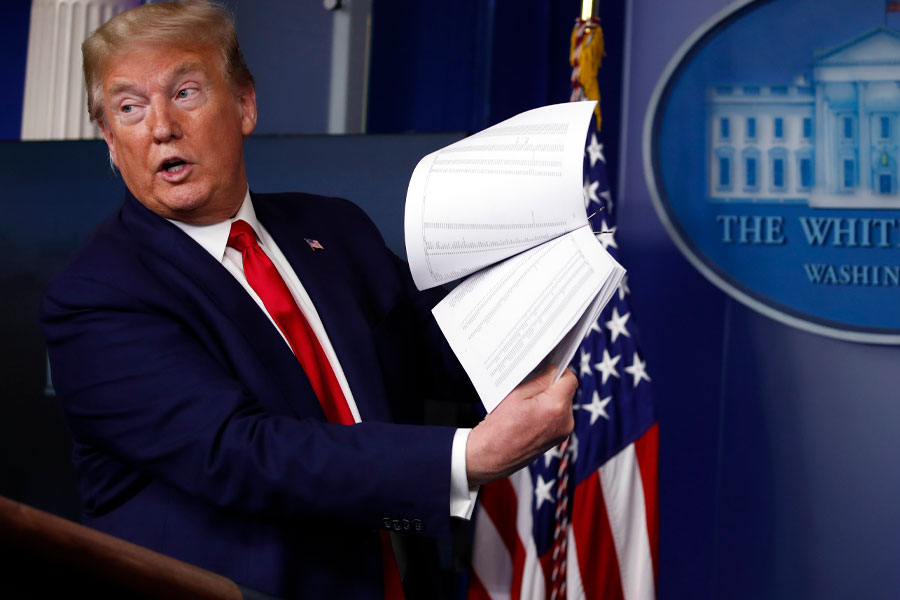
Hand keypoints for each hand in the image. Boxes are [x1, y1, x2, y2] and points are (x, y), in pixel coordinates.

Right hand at [465, 365, 576, 486]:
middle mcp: (565, 422)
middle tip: (529, 387)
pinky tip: (528, 415)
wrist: (491, 456)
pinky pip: (557, 417)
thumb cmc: (500, 427)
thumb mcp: (516, 394)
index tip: (546, 368)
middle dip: (550, 386)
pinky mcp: (557, 439)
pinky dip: (546, 412)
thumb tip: (553, 369)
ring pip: (561, 404)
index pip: (570, 379)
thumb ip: (539, 379)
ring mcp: (562, 433)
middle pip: (566, 392)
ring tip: (526, 405)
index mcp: (556, 407)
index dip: (558, 370)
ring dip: (548, 399)